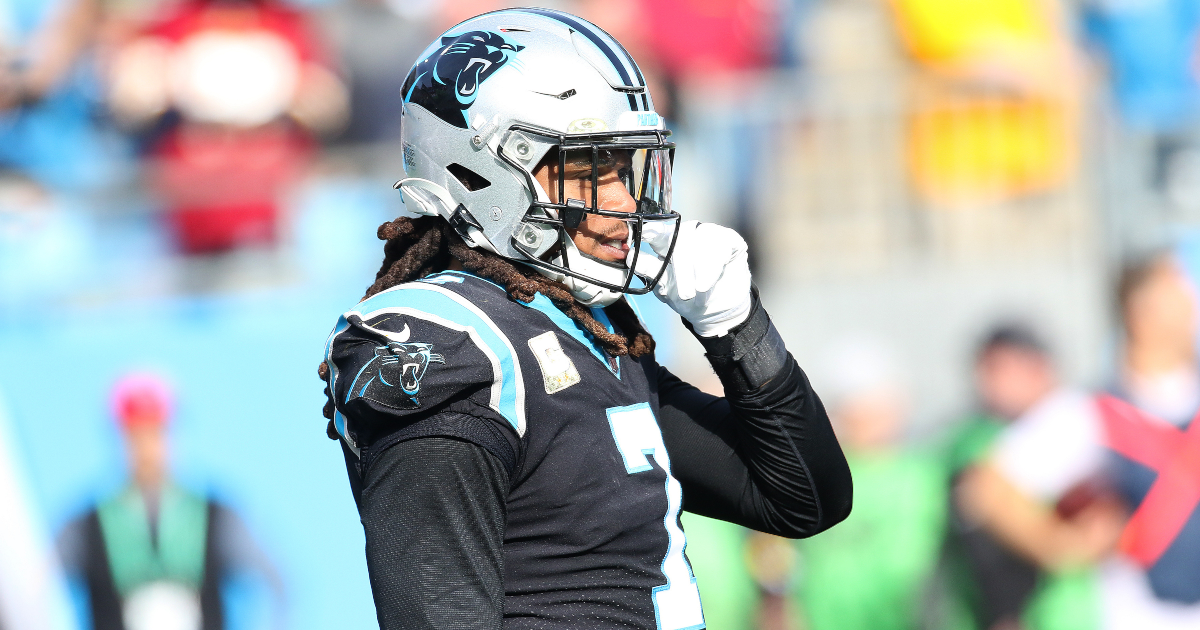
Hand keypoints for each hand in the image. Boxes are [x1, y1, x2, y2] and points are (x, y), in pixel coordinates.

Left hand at [631, 220, 751, 336]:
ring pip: (700, 243)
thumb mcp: (666, 289)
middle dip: (681, 267)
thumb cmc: (688, 298)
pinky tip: (707, 283)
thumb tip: (631, 257)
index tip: (645, 233)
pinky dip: (713, 267)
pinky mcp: (729, 240)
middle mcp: (686, 236)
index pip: (657, 233)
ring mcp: (708, 236)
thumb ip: (650, 271)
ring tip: (698, 292)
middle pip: (680, 238)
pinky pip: (721, 247)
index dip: (651, 231)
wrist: (717, 311)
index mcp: (666, 245)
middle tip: (685, 294)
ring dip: (698, 271)